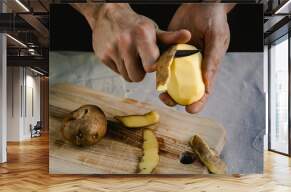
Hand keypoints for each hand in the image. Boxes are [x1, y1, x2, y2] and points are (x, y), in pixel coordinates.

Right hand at [73, 3, 190, 81]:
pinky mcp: (102, 56)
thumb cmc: (136, 25)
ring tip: (131, 57)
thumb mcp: (153, 30)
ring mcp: (112, 49)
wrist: (109, 15)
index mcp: (142, 36)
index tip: (153, 62)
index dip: (153, 67)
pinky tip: (121, 55)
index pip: (151, 65)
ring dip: (131, 71)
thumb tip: (188, 36)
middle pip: (137, 77)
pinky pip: (116, 72)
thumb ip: (170, 38)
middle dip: (140, 72)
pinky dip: (120, 67)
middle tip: (140, 61)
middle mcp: (126, 42)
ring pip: (127, 77)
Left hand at [159, 3, 233, 112]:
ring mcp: (181, 59)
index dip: (199, 102)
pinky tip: (154, 74)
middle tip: (169, 101)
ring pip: (172, 79)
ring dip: (166, 88)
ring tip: (161, 93)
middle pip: (185, 88)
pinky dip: (159, 70)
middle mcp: (193, 66)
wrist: (200, 3)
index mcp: (208, 67)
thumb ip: (212, 60)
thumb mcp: (216, 38)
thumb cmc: (214, 19)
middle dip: (177, 99)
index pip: (205, 90)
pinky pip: (163, 62)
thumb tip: (207, 82)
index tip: (191, 110)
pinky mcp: (169, 50)